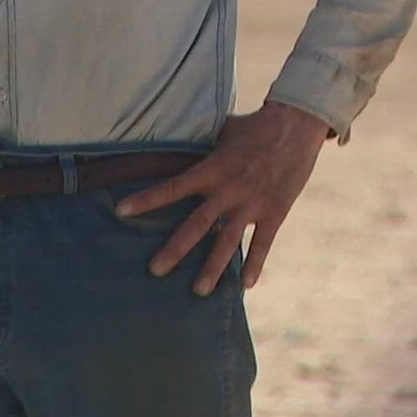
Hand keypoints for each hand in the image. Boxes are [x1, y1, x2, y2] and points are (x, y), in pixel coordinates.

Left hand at [115, 101, 329, 295]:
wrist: (295, 126)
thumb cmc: (254, 126)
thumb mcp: (221, 132)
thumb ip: (201, 147)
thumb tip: (176, 144)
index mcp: (211, 169)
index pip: (172, 187)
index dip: (146, 199)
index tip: (121, 210)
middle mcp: (228, 190)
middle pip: (196, 225)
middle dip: (175, 249)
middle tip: (155, 270)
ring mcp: (251, 204)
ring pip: (228, 242)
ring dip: (213, 268)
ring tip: (199, 291)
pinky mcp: (275, 211)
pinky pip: (263, 243)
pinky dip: (255, 263)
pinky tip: (247, 285)